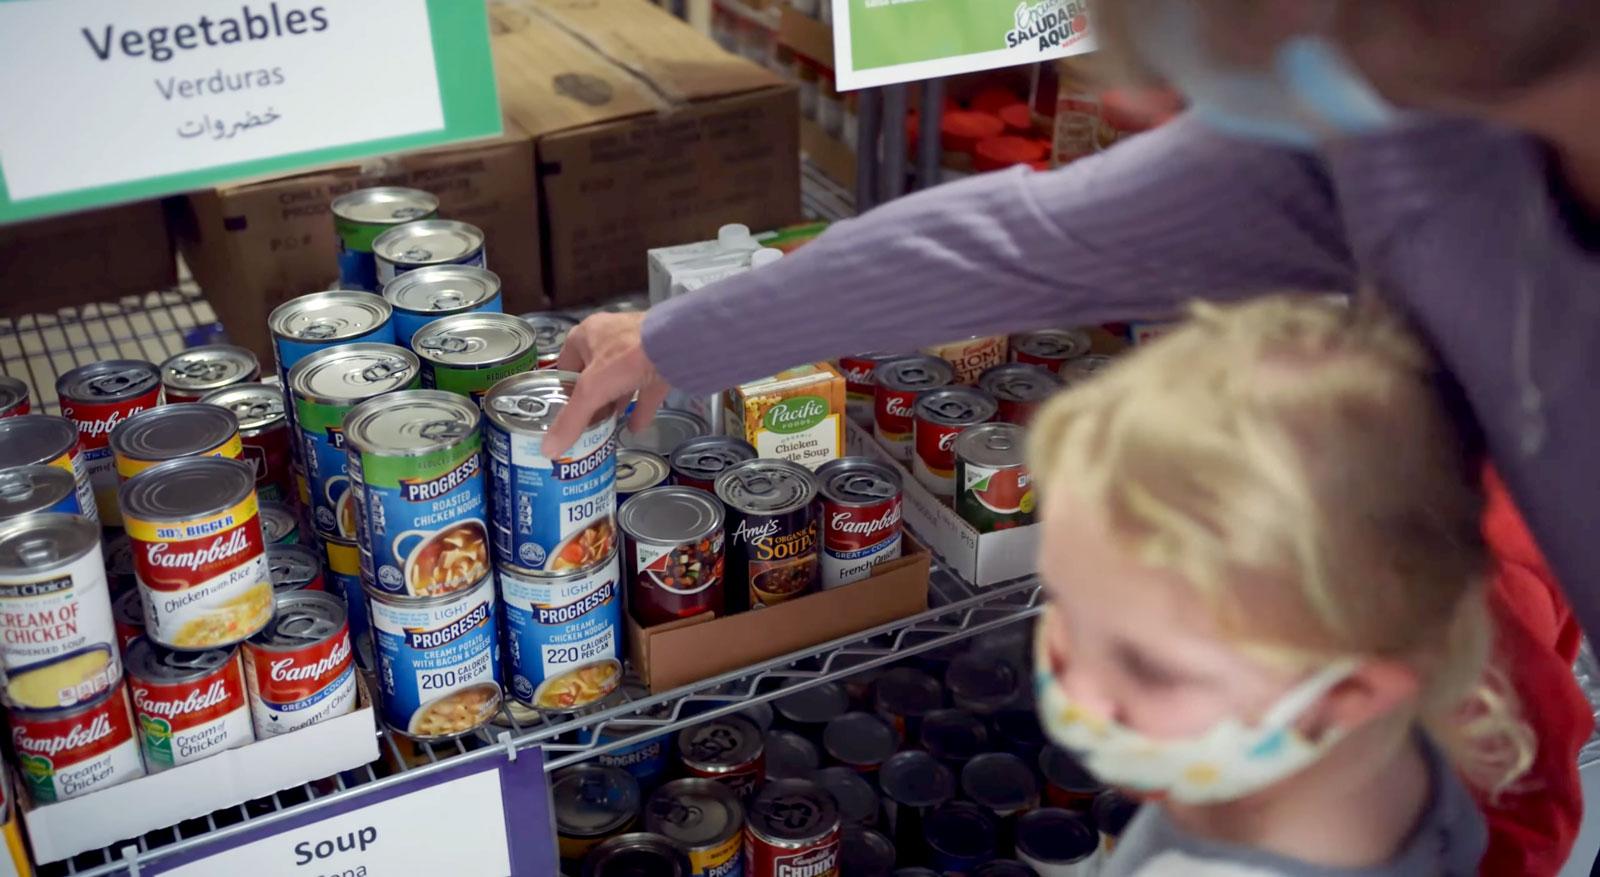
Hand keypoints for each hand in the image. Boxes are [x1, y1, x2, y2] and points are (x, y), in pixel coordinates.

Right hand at [542, 312, 670, 457]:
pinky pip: (644, 389)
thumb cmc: (623, 359)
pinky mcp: (658, 362)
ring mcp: (636, 349)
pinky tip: (634, 429)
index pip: (565, 366)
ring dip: (614, 403)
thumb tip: (548, 450)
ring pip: (619, 381)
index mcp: (585, 336)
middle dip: (591, 400)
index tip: (567, 415)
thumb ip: (572, 420)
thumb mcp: (591, 391)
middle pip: (593, 375)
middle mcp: (608, 338)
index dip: (565, 391)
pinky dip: (639, 408)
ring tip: (607, 427)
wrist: (676, 343)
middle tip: (587, 425)